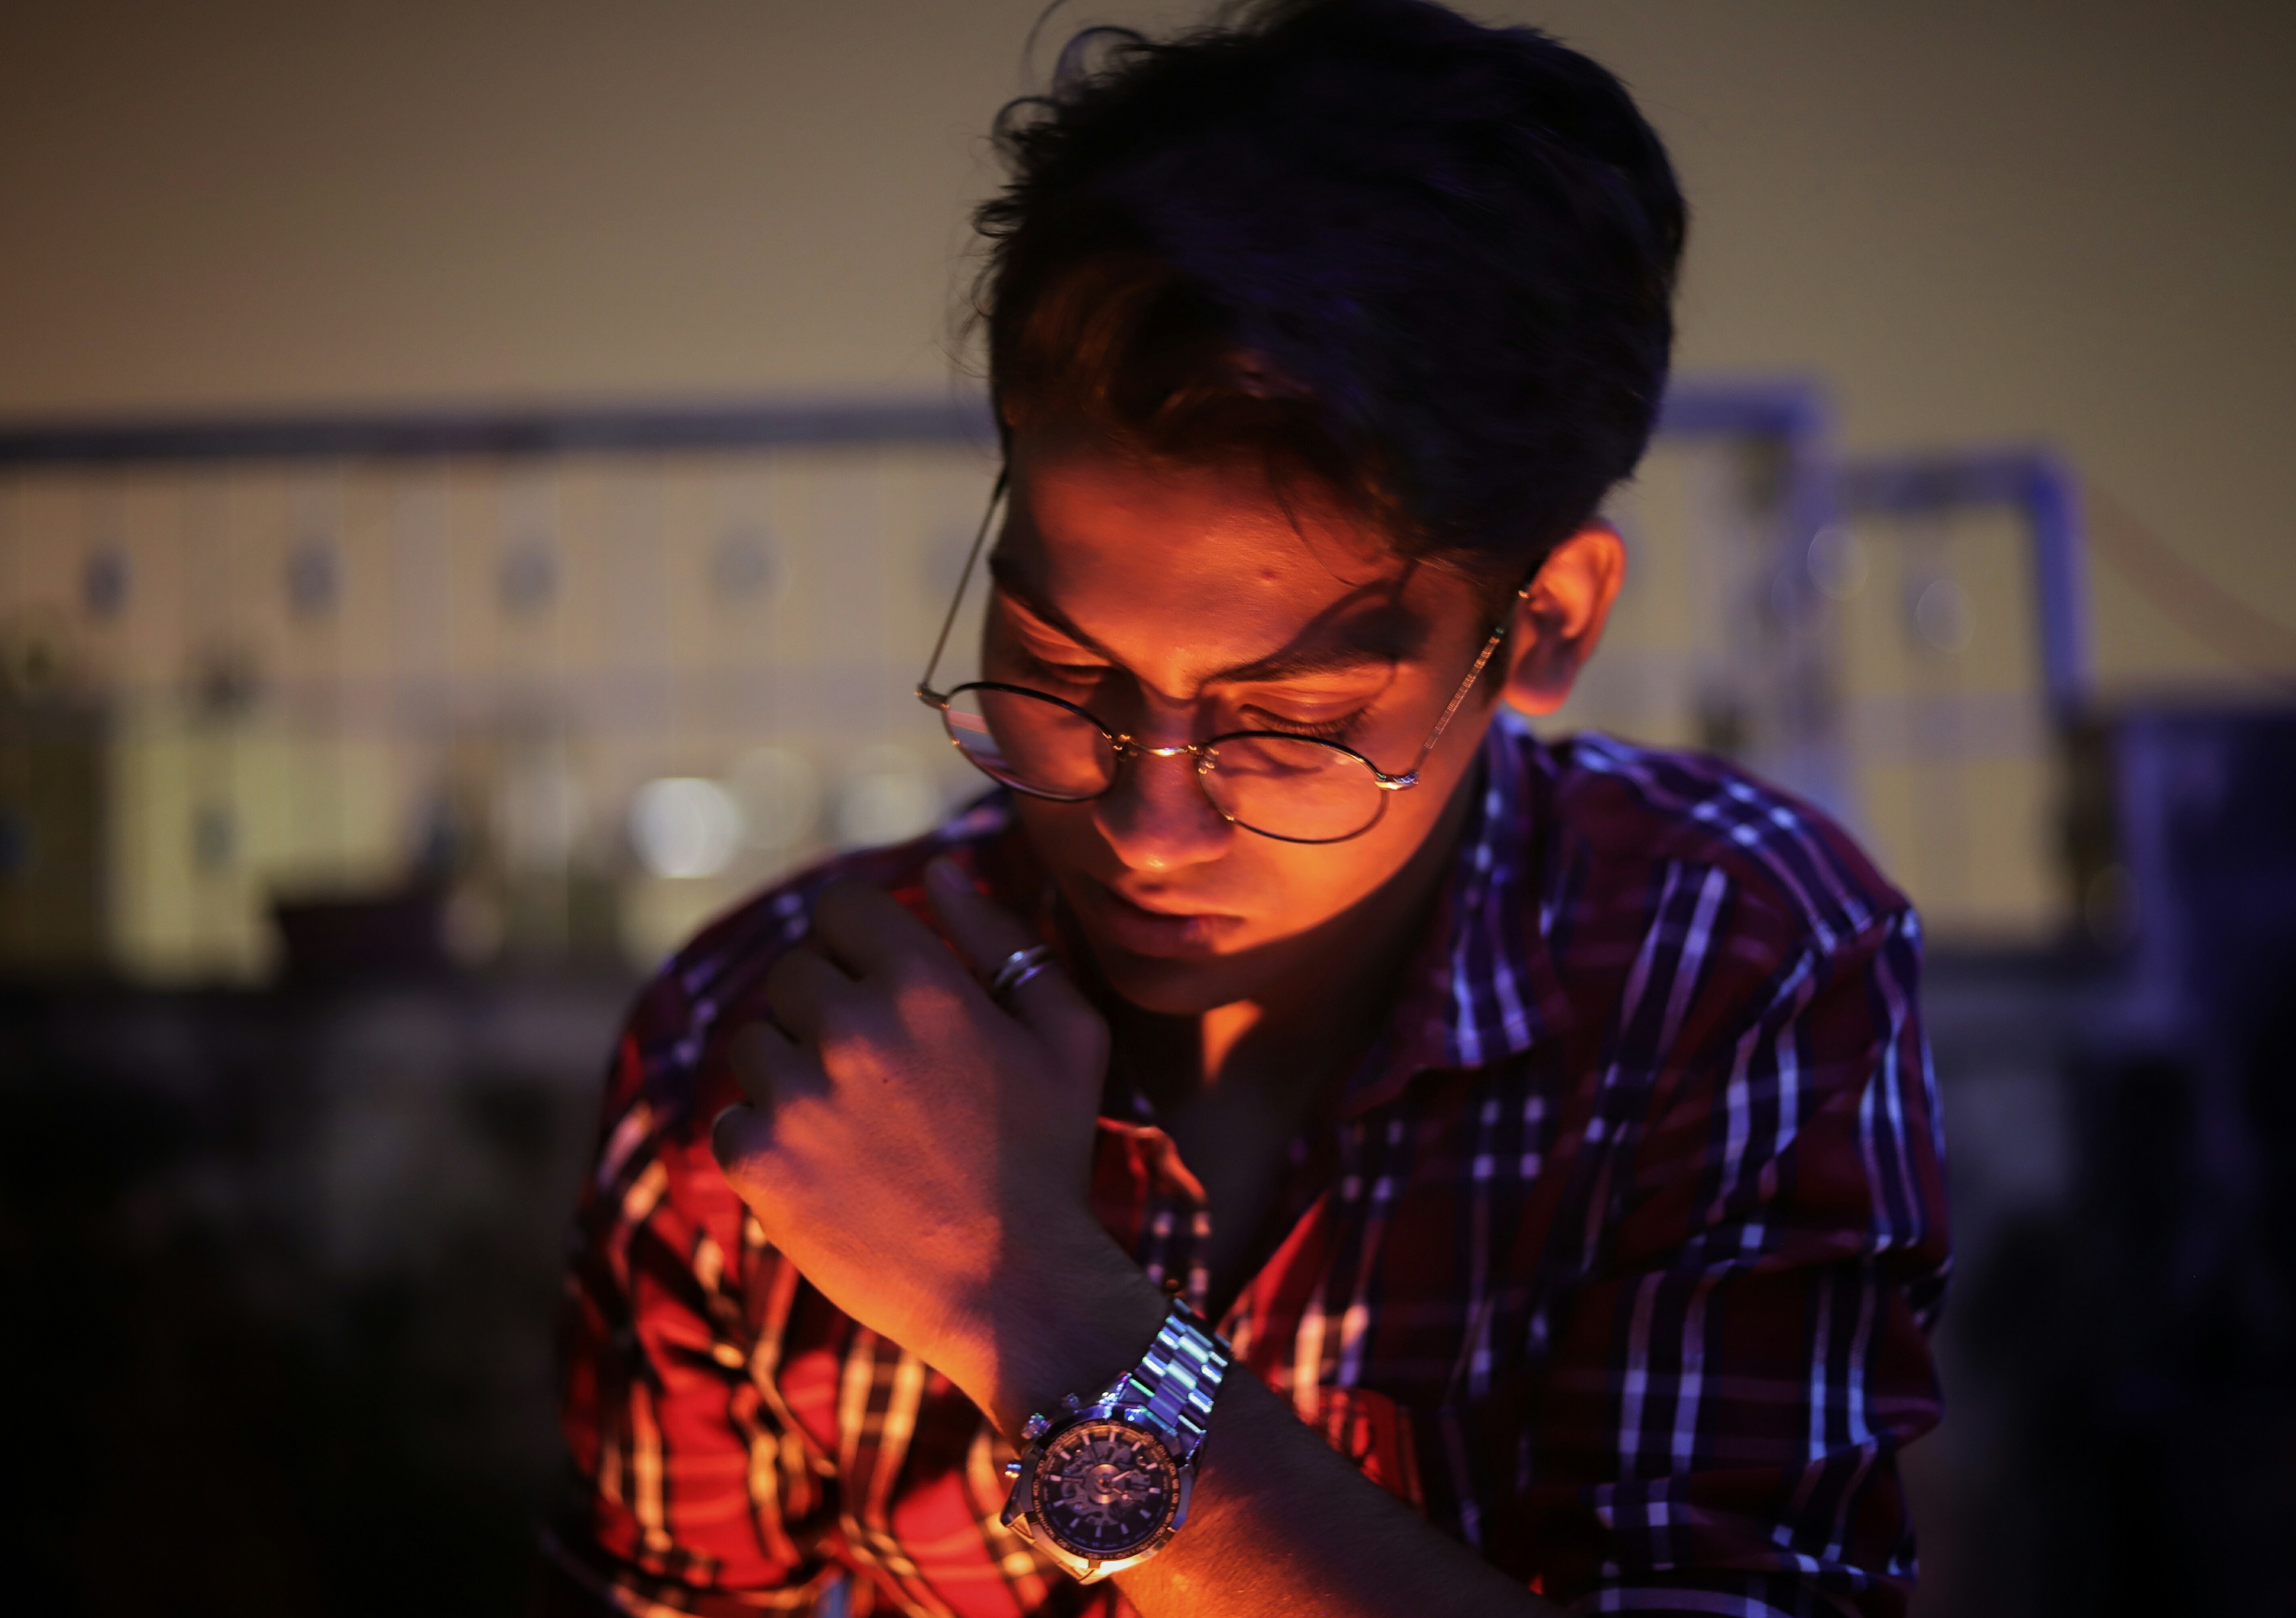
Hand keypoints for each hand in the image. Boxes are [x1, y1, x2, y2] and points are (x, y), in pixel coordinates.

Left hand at [710, 861, 1163, 1426]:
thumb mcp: (1066, 1033)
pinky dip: (766, 1141)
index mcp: (923, 983)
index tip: (878, 985)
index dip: (858, 942)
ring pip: (753, 1042)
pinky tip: (826, 1172)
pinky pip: (730, 1120)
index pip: (841, 908)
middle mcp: (852, 1028)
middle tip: (875, 1071)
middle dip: (826, 1008)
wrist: (1014, 1291)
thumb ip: (1003, 937)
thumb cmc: (1048, 1156)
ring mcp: (797, 1097)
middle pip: (794, 973)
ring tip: (852, 1125)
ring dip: (791, 1071)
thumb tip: (939, 869)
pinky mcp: (758, 1163)